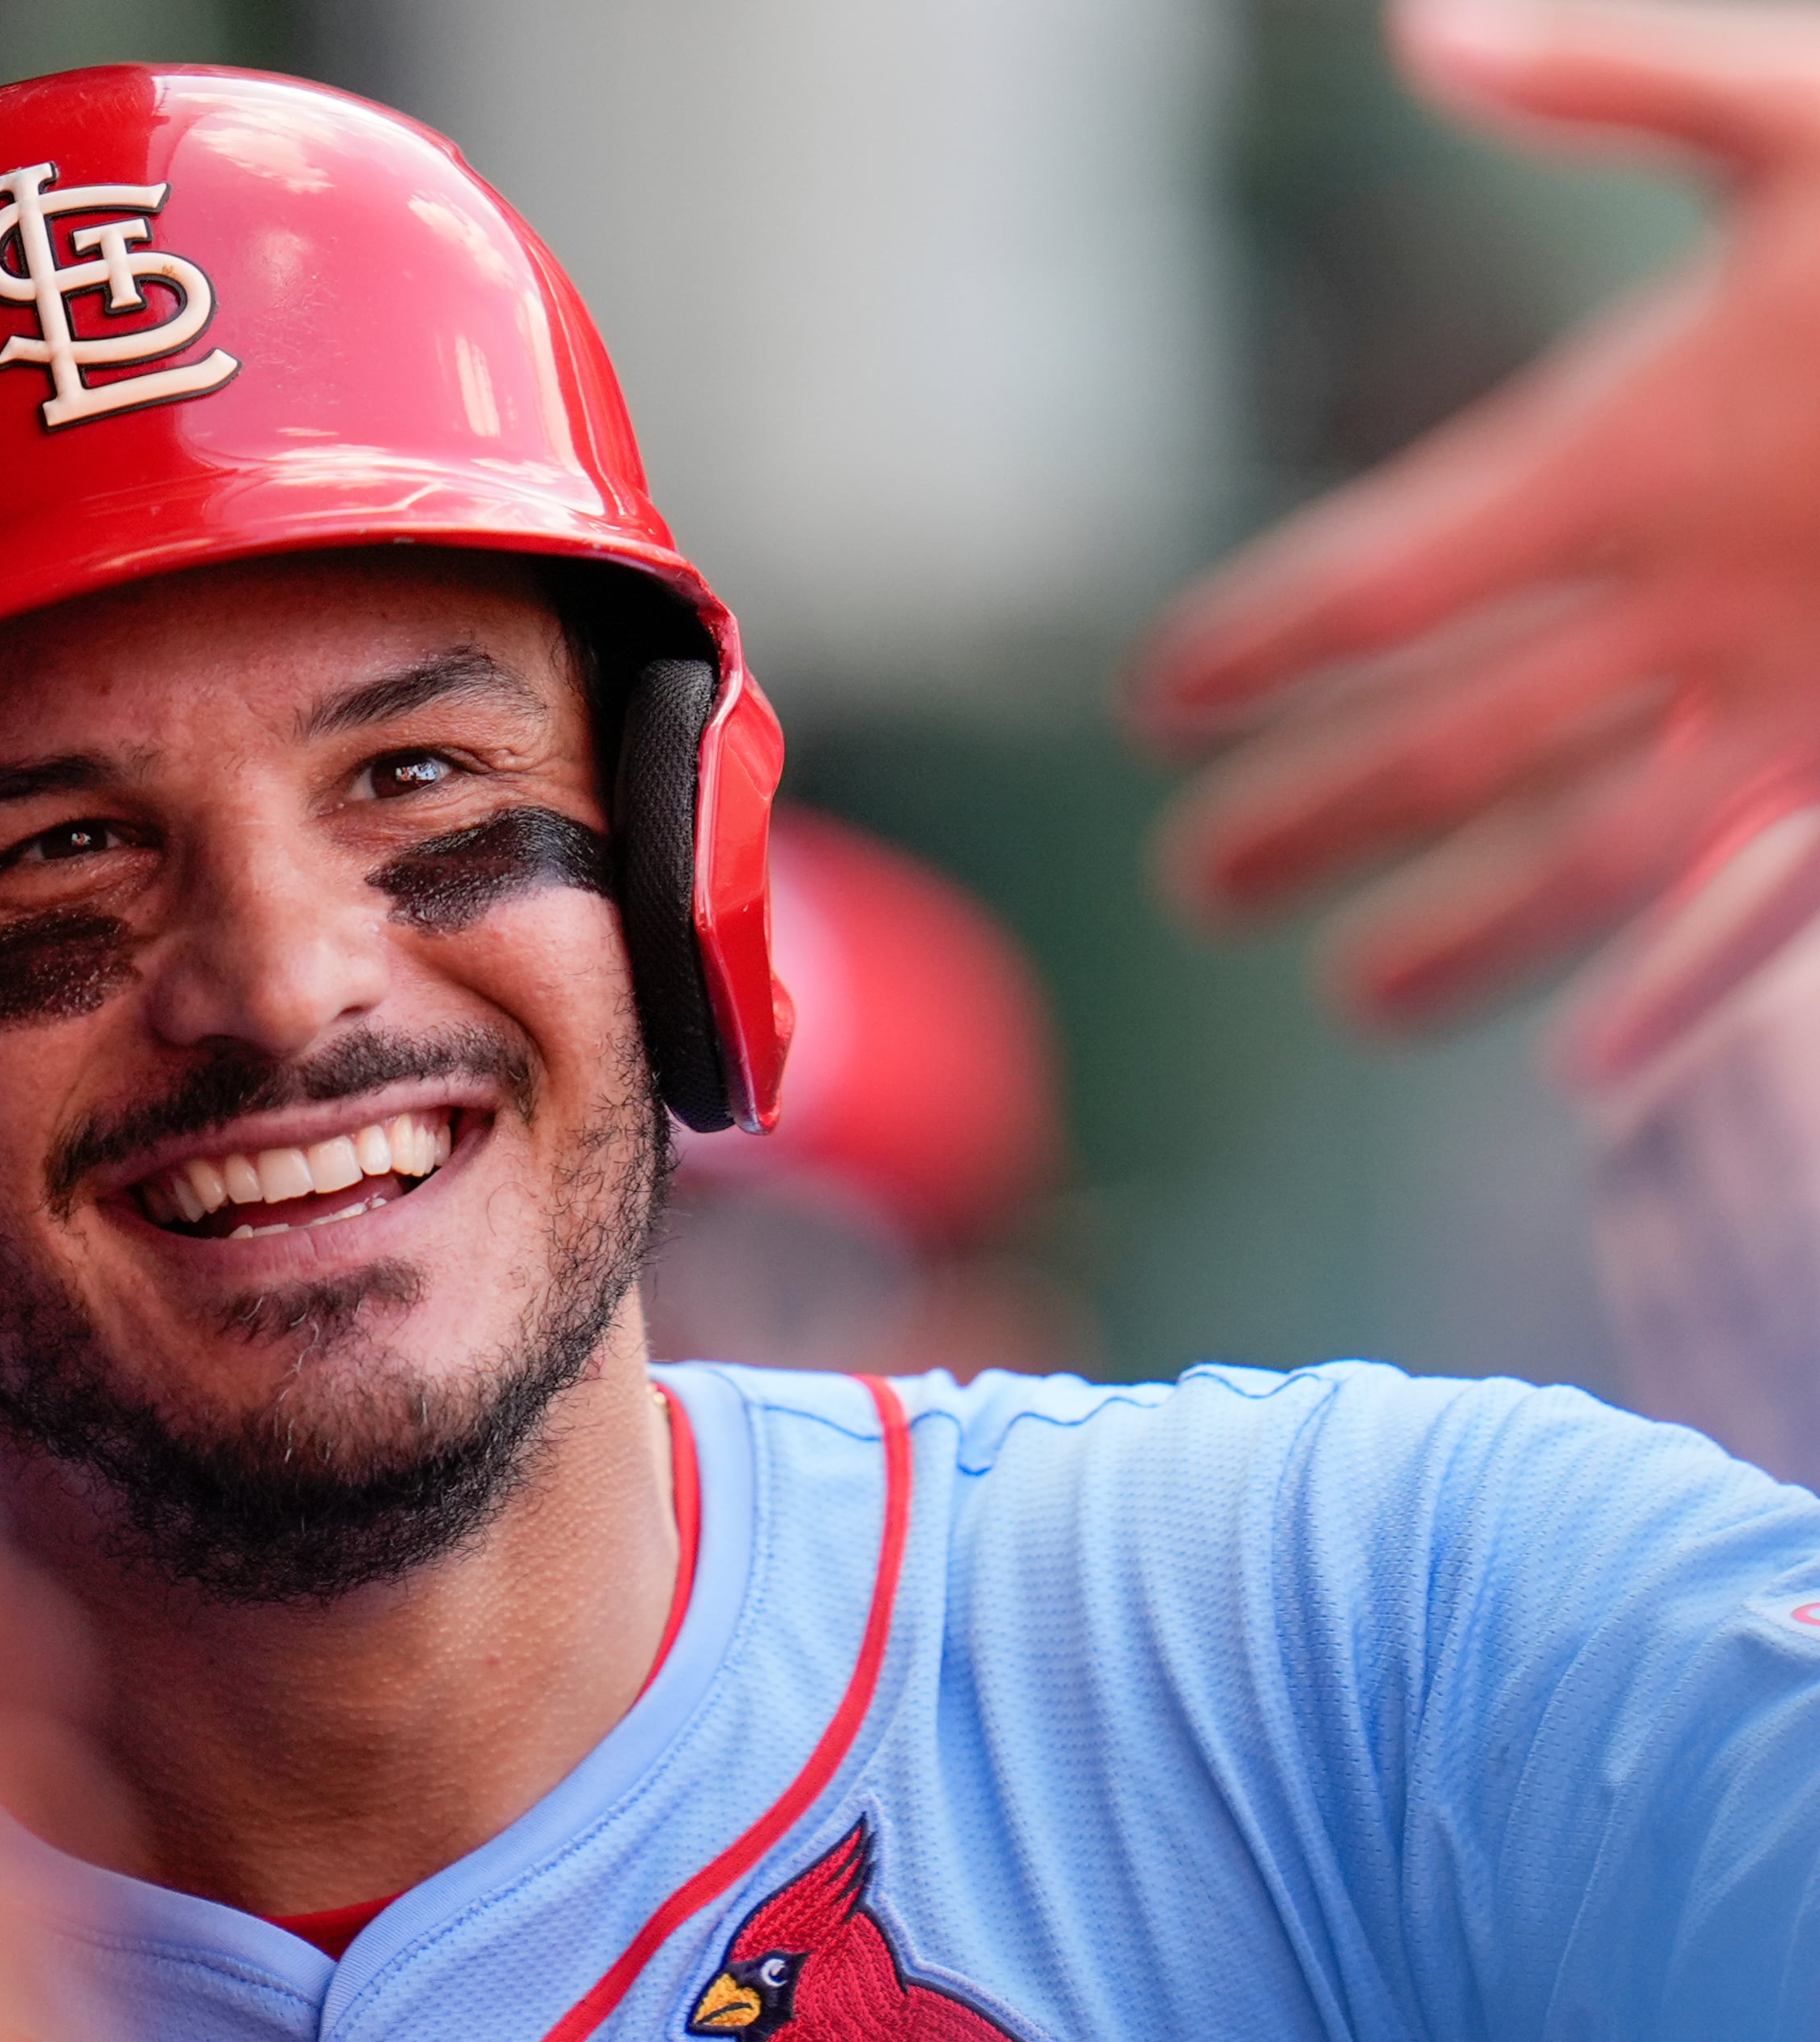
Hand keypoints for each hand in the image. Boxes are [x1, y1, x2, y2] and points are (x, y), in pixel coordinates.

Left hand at [1134, 0, 1819, 1074]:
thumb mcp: (1816, 106)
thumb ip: (1611, 82)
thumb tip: (1420, 34)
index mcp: (1638, 443)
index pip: (1378, 583)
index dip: (1252, 648)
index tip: (1155, 703)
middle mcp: (1701, 597)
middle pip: (1447, 747)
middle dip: (1307, 819)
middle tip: (1186, 893)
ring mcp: (1812, 698)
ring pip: (1589, 857)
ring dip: (1458, 937)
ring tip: (1342, 998)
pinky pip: (1773, 909)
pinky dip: (1686, 994)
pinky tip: (1593, 1071)